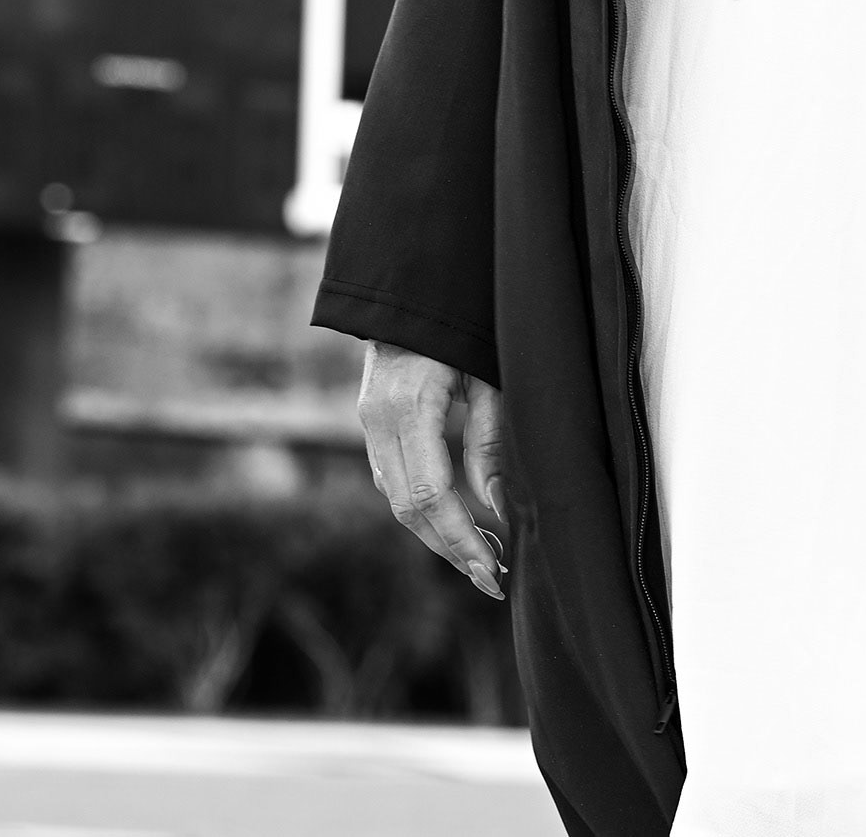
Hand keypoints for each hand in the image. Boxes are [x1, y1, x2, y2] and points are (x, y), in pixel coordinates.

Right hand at [358, 342, 507, 600]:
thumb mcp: (486, 376)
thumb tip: (496, 509)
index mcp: (408, 407)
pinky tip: (456, 520)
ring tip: (481, 559)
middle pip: (408, 509)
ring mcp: (369, 422)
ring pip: (397, 499)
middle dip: (450, 550)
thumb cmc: (460, 323)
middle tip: (493, 582)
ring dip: (436, 534)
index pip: (430, 495)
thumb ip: (488, 440)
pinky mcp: (372, 422)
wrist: (410, 284)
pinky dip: (423, 507)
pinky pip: (393, 479)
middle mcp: (378, 420)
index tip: (492, 572)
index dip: (461, 539)